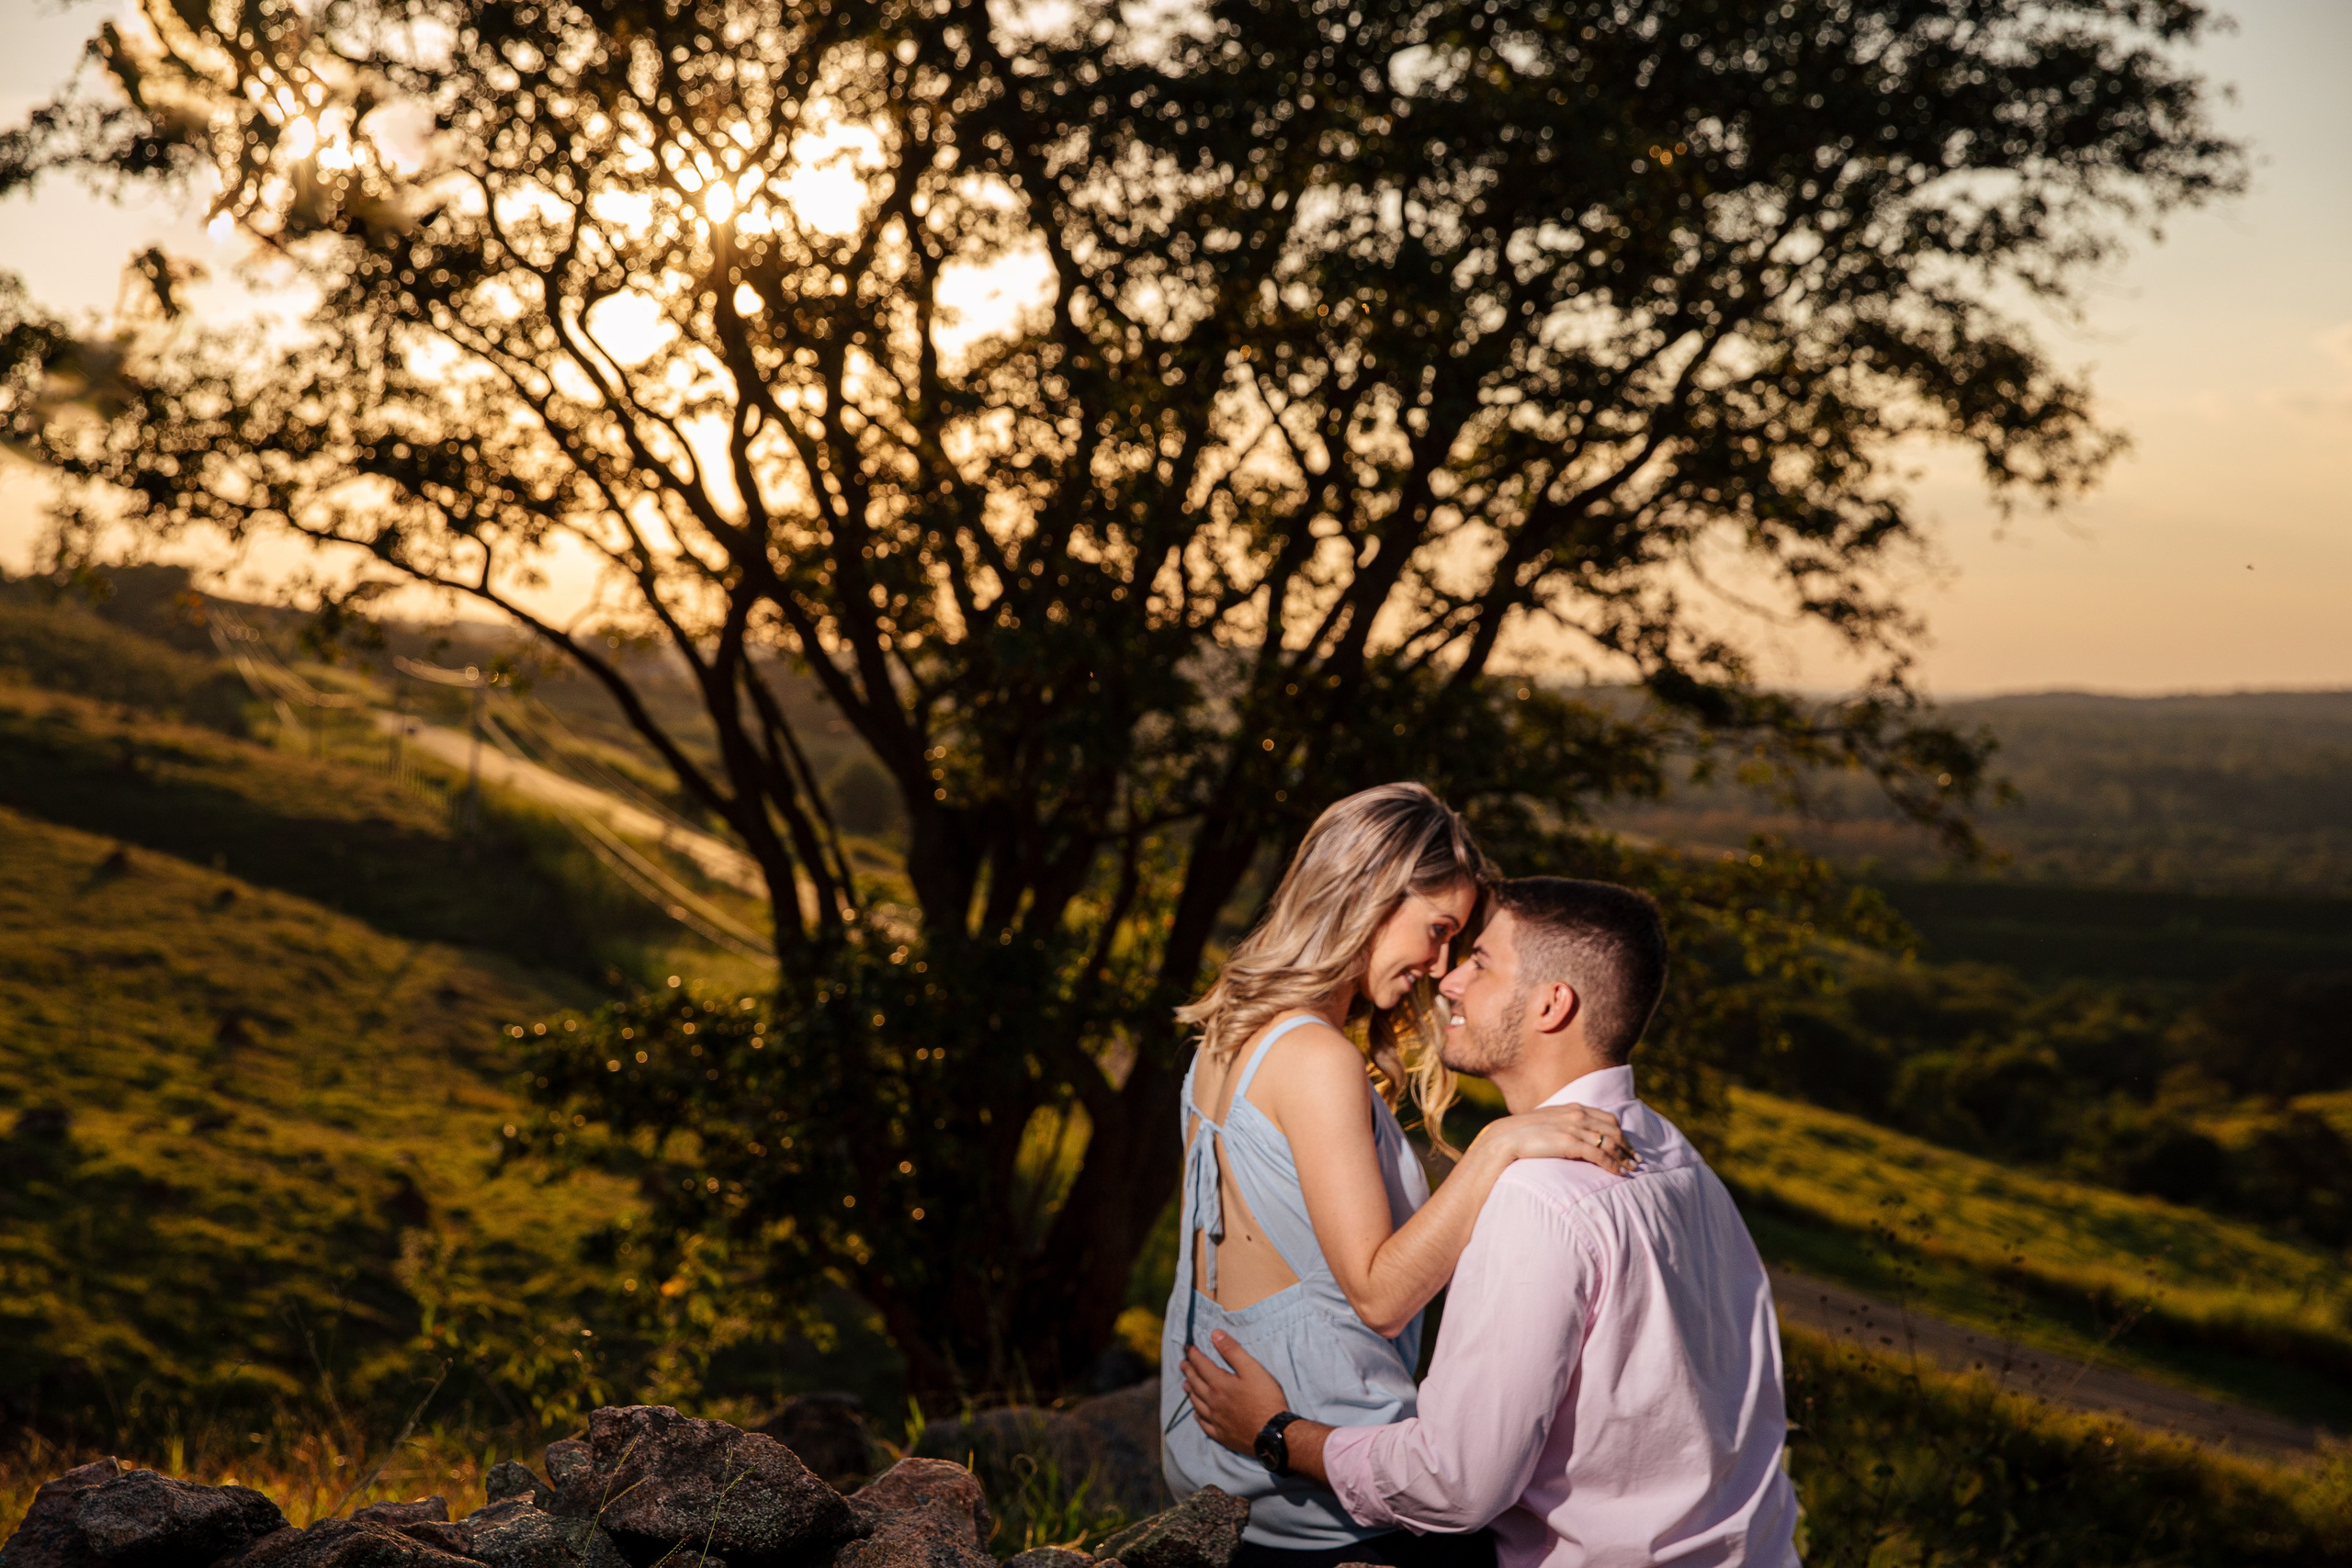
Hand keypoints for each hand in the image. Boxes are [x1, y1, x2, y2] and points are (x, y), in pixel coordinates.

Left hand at [1181, 1330, 1290, 1455]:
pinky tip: (1196, 1415)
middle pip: (1196, 1384)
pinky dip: (1198, 1417)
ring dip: (1190, 1392)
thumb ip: (1232, 1351)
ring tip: (1185, 1385)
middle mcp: (1213, 1402)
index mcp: (1219, 1384)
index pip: (1201, 1366)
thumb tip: (1215, 1334)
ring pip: (1197, 1404)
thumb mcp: (1252, 1369)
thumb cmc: (1266, 1399)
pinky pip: (1204, 1425)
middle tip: (1182, 1364)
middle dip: (1188, 1372)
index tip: (1187, 1348)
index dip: (1193, 1355)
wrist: (1273, 1433)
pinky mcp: (1222, 1435)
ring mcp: (1216, 1420)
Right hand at [1478, 1102, 1635, 1174]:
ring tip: (1632, 1170)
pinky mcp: (1570, 1143)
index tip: (1629, 1146)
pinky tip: (1619, 1173)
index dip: (1622, 1134)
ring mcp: (1574, 1128)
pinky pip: (1599, 1155)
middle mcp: (1577, 1115)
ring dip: (1624, 1158)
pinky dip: (1613, 1164)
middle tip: (1638, 1160)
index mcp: (1573, 1108)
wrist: (1506, 1138)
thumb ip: (1565, 1125)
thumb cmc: (1525, 1134)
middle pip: (1613, 1130)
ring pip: (1610, 1143)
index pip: (1607, 1118)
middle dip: (1628, 1146)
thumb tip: (1576, 1138)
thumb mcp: (1549, 1123)